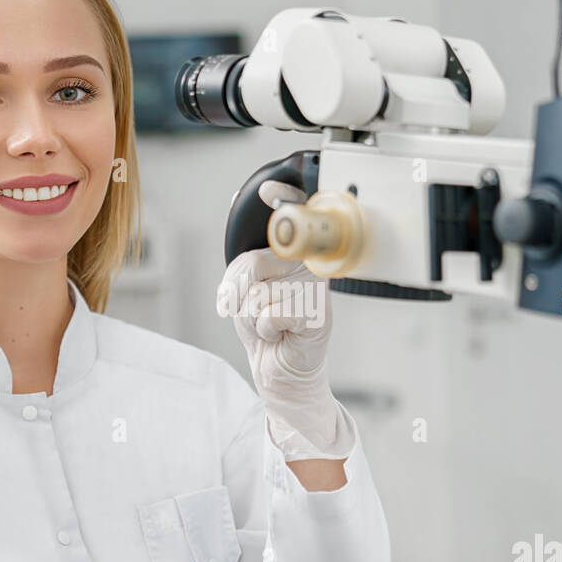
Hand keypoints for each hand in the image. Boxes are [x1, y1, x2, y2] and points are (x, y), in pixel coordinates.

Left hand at [216, 182, 355, 460]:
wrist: (281, 373)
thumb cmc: (265, 331)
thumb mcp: (244, 296)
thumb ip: (243, 273)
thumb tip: (248, 272)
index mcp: (292, 257)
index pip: (290, 223)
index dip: (282, 200)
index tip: (270, 187)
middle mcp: (309, 268)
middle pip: (251, 266)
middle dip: (241, 297)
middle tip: (258, 313)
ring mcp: (317, 291)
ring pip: (259, 296)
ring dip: (255, 320)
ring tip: (273, 327)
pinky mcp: (320, 315)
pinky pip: (274, 314)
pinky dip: (269, 331)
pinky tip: (283, 335)